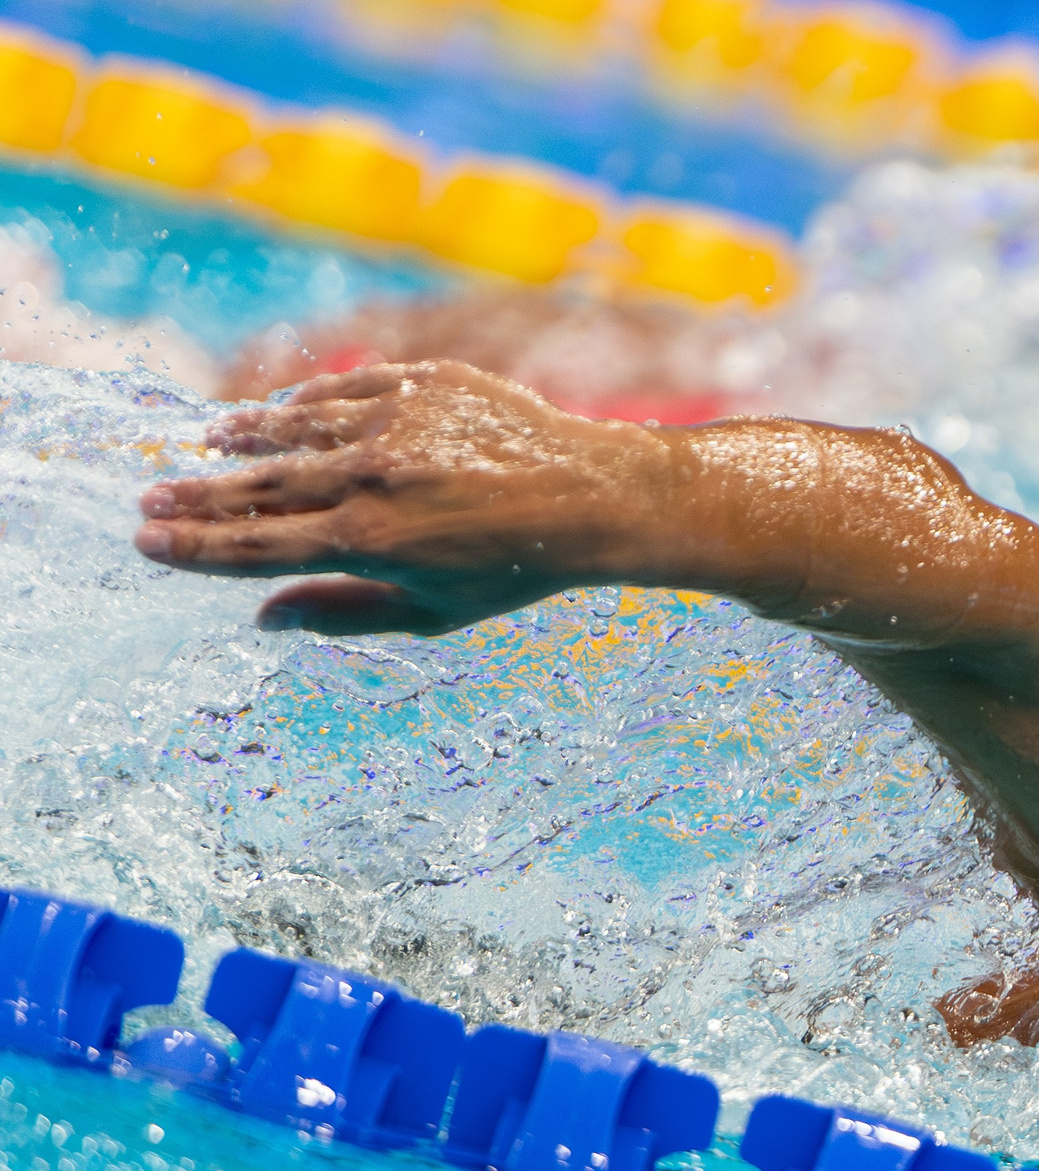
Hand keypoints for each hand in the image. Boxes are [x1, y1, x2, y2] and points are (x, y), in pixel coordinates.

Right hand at [134, 361, 671, 635]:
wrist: (592, 497)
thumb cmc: (514, 568)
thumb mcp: (435, 612)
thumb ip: (344, 614)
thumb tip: (264, 619)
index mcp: (371, 541)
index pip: (257, 546)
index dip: (195, 547)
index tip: (147, 543)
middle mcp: (374, 477)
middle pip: (260, 487)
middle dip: (197, 495)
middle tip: (149, 500)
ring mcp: (397, 424)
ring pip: (294, 427)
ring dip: (245, 438)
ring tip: (210, 443)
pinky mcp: (423, 384)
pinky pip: (343, 391)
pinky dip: (305, 403)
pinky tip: (280, 412)